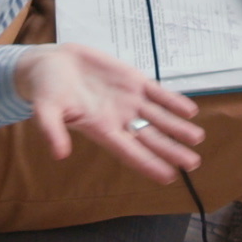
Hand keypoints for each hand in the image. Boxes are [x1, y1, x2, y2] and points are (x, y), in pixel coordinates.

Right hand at [13, 43, 205, 183]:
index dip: (149, 164)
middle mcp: (119, 118)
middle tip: (193, 164)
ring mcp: (128, 100)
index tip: (168, 177)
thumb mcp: (44, 109)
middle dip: (171, 151)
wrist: (50, 64)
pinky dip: (172, 101)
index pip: (130, 152)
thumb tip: (59, 154)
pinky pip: (157, 93)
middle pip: (150, 138)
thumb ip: (51, 130)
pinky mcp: (132, 80)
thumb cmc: (46, 89)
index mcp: (101, 129)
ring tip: (197, 139)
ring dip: (178, 128)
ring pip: (159, 117)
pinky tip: (189, 110)